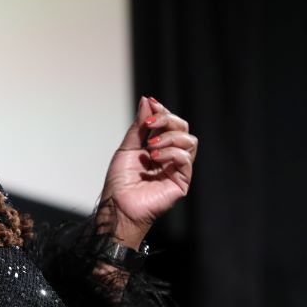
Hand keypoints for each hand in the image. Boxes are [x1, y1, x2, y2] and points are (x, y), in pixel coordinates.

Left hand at [99, 96, 197, 247]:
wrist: (117, 205)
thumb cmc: (120, 181)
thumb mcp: (127, 148)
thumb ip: (139, 127)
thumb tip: (147, 102)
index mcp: (158, 148)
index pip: (170, 124)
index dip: (163, 112)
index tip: (152, 103)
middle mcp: (170, 157)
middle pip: (183, 128)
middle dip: (168, 120)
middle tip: (150, 124)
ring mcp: (177, 169)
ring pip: (189, 141)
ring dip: (170, 137)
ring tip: (150, 146)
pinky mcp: (182, 181)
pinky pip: (185, 158)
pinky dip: (171, 152)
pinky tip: (155, 157)